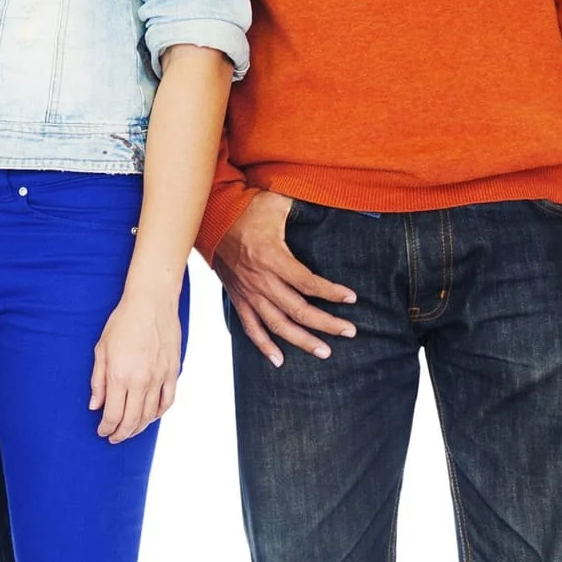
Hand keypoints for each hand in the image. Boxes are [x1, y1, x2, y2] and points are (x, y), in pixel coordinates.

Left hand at [90, 280, 183, 442]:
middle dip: (121, 433)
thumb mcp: (101, 350)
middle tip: (114, 437)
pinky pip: (167, 402)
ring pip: (150, 415)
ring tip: (130, 430)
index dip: (106, 428)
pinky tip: (150, 417)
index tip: (102, 431)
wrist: (151, 303)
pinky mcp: (173, 372)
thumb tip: (95, 406)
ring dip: (138, 427)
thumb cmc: (122, 322)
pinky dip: (158, 414)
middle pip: (131, 420)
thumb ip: (97, 381)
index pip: (112, 415)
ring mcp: (159, 378)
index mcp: (119, 376)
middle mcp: (140, 381)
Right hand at [207, 191, 356, 366]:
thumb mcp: (276, 202)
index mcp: (273, 258)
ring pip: (278, 325)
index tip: (351, 298)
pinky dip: (264, 346)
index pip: (308, 283)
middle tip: (350, 332)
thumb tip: (329, 202)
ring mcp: (248, 293)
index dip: (331, 292)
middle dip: (327, 323)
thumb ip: (303, 207)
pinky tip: (279, 360)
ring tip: (324, 352)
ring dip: (302, 341)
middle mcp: (261, 281)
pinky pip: (251, 328)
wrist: (210, 217)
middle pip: (298, 310)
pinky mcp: (238, 298)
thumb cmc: (246, 207)